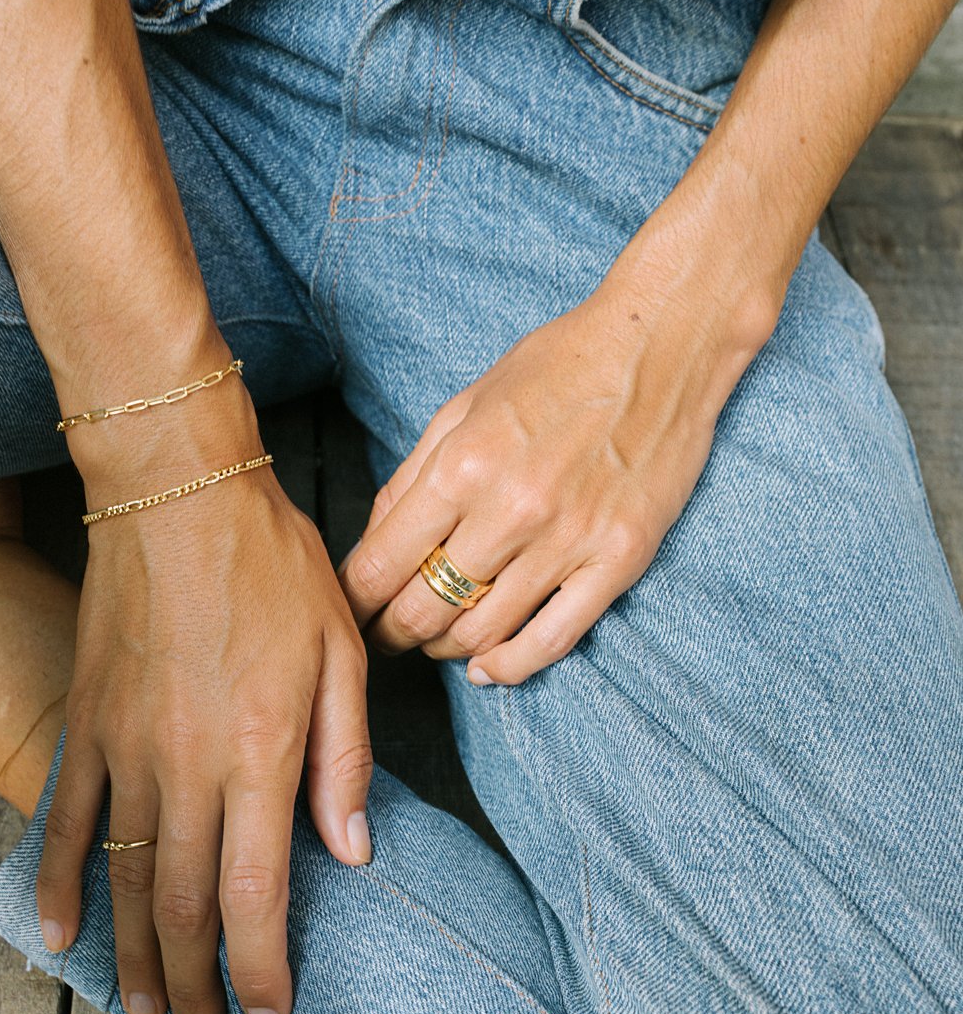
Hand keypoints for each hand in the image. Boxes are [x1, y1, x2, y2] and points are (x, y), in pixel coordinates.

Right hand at [36, 338, 371, 1013]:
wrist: (180, 495)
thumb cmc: (275, 567)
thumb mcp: (343, 654)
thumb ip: (345, 759)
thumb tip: (352, 850)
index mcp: (264, 752)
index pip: (258, 891)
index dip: (263, 965)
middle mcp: (189, 766)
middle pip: (187, 903)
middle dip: (201, 980)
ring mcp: (128, 748)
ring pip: (128, 878)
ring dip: (138, 953)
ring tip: (149, 1009)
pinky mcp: (91, 723)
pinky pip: (70, 820)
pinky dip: (65, 883)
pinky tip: (64, 935)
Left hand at [338, 204, 783, 684]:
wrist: (660, 345)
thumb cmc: (558, 366)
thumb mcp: (464, 404)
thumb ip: (413, 477)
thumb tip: (375, 544)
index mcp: (463, 465)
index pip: (381, 565)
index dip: (355, 599)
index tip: (353, 608)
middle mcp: (511, 510)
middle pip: (424, 609)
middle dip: (392, 632)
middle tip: (388, 632)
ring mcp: (569, 541)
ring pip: (482, 634)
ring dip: (445, 648)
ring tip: (437, 639)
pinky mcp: (617, 561)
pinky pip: (553, 640)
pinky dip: (511, 667)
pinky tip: (488, 668)